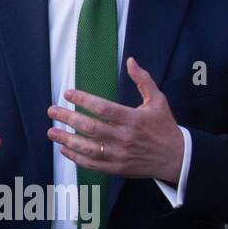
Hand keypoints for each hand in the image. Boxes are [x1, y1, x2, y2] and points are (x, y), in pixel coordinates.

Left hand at [47, 56, 184, 184]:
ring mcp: (120, 155)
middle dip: (68, 118)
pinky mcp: (118, 168)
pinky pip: (93, 164)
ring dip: (66, 140)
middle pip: (91, 127)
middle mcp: (125, 137)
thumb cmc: (164, 126)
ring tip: (51, 132)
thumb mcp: (158, 100)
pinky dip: (76, 158)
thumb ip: (143, 80)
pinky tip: (64, 149)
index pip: (102, 108)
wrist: (176, 158)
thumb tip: (131, 60)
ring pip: (88, 147)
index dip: (83, 100)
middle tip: (52, 111)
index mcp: (133, 119)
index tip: (67, 93)